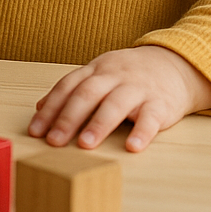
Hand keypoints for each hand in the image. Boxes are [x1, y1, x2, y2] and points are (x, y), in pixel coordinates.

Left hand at [28, 45, 210, 152]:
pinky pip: (151, 117)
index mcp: (96, 70)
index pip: (68, 87)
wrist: (174, 64)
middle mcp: (114, 76)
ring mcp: (138, 88)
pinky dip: (142, 132)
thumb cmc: (129, 75)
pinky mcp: (160, 103)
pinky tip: (132, 147)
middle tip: (54, 141)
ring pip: (116, 104)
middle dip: (68, 118)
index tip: (35, 130)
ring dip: (99, 124)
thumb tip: (40, 108)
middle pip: (87, 94)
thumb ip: (72, 90)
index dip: (50, 108)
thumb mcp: (99, 75)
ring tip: (85, 144)